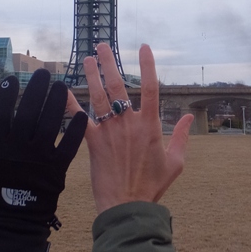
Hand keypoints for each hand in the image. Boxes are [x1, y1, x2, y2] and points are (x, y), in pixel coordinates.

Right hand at [0, 69, 87, 251]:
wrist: (14, 223)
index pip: (2, 111)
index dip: (8, 93)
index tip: (14, 79)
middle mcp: (17, 147)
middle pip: (29, 110)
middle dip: (37, 89)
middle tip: (45, 73)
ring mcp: (38, 157)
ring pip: (50, 122)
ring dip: (57, 102)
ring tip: (63, 86)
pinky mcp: (56, 169)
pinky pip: (68, 144)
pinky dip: (75, 129)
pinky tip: (81, 114)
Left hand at [66, 43, 192, 213]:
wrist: (128, 205)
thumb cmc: (152, 186)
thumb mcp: (175, 162)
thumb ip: (181, 137)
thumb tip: (189, 117)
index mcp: (150, 126)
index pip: (150, 88)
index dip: (147, 66)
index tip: (143, 47)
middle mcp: (128, 124)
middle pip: (119, 86)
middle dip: (110, 63)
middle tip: (102, 46)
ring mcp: (110, 132)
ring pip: (99, 97)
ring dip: (92, 76)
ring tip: (87, 59)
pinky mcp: (93, 143)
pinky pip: (79, 120)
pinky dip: (70, 104)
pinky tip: (62, 90)